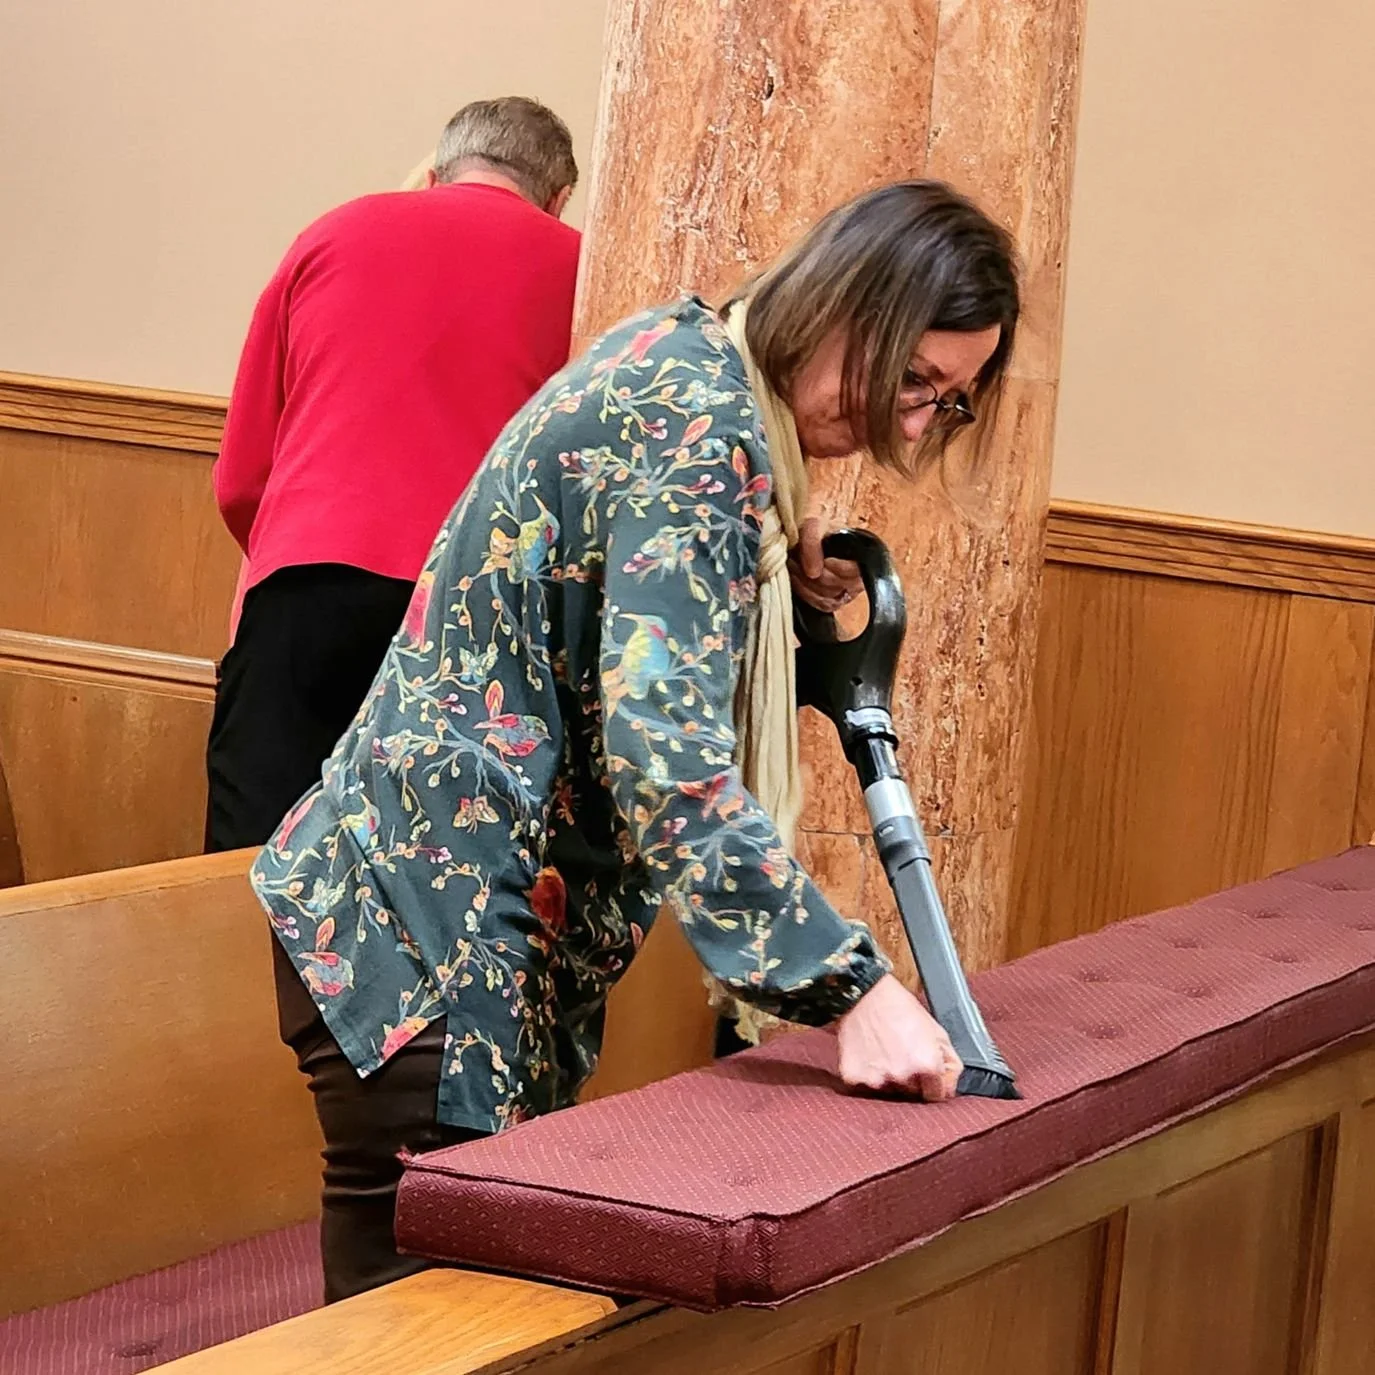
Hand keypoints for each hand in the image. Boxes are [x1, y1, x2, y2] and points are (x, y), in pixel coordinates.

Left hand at [789, 516, 862, 613]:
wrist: (809, 538)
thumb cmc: (815, 530)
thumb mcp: (813, 525)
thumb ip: (813, 543)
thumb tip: (813, 573)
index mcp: (862, 555)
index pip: (855, 570)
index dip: (838, 567)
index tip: (824, 559)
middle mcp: (858, 576)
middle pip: (838, 585)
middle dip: (814, 573)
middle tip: (796, 559)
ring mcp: (847, 591)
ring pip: (829, 597)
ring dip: (806, 583)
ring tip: (793, 566)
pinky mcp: (835, 600)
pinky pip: (823, 605)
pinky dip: (806, 594)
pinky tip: (796, 580)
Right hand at [836, 974, 962, 1100]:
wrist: (863, 994)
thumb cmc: (898, 1006)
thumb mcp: (935, 1028)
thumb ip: (948, 1059)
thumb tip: (950, 1081)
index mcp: (926, 1065)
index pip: (937, 1095)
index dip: (934, 1085)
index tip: (928, 1079)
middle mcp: (903, 1076)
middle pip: (911, 1094)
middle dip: (910, 1081)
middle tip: (901, 1056)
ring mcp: (876, 1080)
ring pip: (888, 1092)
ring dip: (888, 1079)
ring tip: (883, 1053)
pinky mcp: (854, 1078)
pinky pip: (864, 1087)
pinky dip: (866, 1075)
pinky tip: (867, 1056)